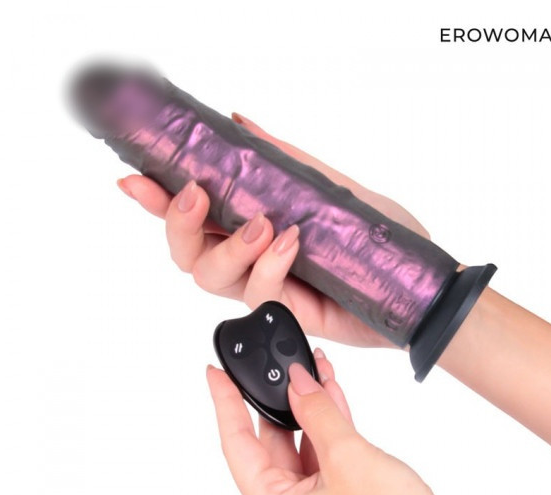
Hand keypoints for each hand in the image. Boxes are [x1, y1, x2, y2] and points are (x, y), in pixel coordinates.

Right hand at [117, 112, 427, 346]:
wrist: (415, 287)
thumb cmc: (377, 237)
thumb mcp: (332, 187)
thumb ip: (285, 162)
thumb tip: (240, 125)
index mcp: (252, 226)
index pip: (194, 215)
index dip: (157, 199)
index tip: (136, 178)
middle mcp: (250, 259)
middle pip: (187, 253)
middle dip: (179, 224)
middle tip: (195, 195)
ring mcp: (266, 288)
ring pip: (211, 278)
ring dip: (228, 247)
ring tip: (262, 224)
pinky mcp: (286, 313)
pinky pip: (259, 295)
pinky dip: (269, 266)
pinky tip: (291, 242)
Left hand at [206, 348, 550, 494]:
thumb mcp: (347, 456)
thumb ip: (317, 413)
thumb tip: (297, 381)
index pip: (236, 444)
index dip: (224, 404)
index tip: (215, 373)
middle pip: (270, 442)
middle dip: (278, 398)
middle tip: (278, 363)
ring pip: (301, 444)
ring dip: (308, 407)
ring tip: (311, 368)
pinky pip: (324, 453)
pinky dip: (327, 423)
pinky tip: (331, 393)